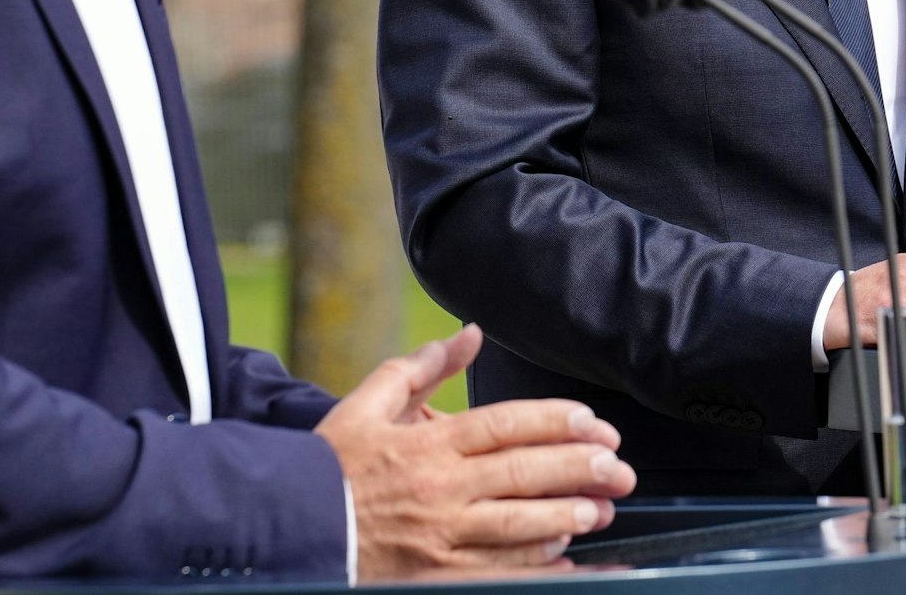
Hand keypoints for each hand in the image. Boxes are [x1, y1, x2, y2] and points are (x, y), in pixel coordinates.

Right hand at [316, 324, 636, 578]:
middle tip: (619, 467)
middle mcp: (440, 490)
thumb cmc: (329, 467)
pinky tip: (564, 554)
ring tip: (603, 509)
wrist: (285, 530)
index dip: (556, 421)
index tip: (593, 422)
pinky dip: (534, 565)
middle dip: (580, 468)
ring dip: (567, 516)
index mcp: (428, 444)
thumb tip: (468, 334)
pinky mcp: (435, 577)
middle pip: (524, 473)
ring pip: (518, 526)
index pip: (506, 425)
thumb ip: (421, 366)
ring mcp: (440, 538)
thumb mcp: (368, 403)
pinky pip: (497, 573)